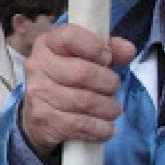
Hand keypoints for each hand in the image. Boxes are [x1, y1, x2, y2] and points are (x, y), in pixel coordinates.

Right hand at [21, 24, 136, 159]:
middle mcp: (37, 66)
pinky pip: (80, 124)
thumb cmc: (67, 80)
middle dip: (108, 83)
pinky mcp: (42, 119)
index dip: (95, 47)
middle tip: (113, 89)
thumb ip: (109, 51)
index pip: (69, 37)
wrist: (39, 116)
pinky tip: (106, 128)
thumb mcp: (86, 59)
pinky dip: (101, 128)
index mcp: (47, 44)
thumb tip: (128, 49)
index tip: (107, 59)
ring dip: (108, 108)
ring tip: (112, 109)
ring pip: (85, 101)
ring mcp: (37, 93)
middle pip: (82, 73)